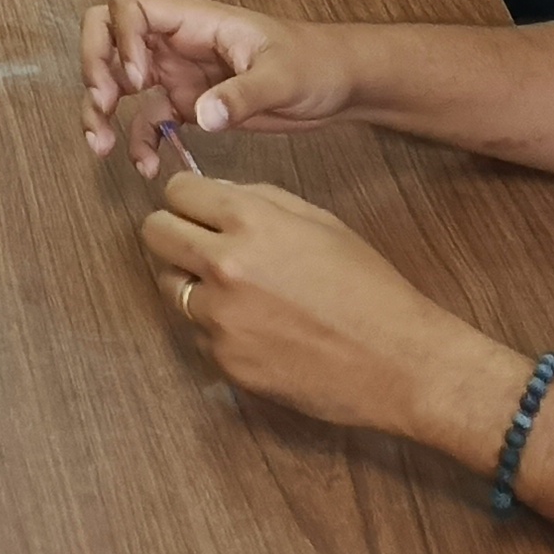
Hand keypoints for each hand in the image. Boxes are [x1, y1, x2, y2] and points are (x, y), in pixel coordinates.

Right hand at [80, 0, 351, 156]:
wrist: (338, 85)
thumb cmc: (316, 63)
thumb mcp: (283, 77)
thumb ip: (242, 95)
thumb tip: (202, 116)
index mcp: (196, 21)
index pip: (131, 7)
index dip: (120, 39)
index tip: (138, 79)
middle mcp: (178, 43)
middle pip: (109, 35)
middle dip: (94, 67)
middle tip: (102, 104)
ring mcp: (179, 73)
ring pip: (119, 81)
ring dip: (101, 110)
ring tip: (100, 145)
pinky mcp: (188, 104)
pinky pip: (147, 120)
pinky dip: (137, 142)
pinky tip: (146, 166)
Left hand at [143, 175, 523, 452]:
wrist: (399, 361)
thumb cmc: (368, 287)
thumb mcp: (319, 222)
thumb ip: (260, 201)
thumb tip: (214, 193)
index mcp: (251, 221)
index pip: (176, 193)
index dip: (184, 198)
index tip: (194, 208)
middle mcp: (225, 265)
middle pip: (154, 234)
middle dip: (172, 232)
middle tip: (198, 243)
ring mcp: (220, 318)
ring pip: (169, 286)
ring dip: (191, 284)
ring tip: (237, 291)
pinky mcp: (224, 361)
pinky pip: (197, 332)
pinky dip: (216, 327)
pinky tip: (258, 328)